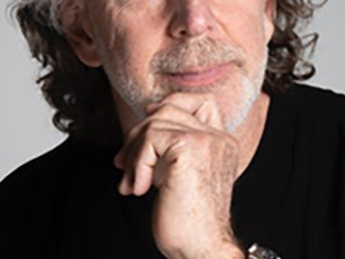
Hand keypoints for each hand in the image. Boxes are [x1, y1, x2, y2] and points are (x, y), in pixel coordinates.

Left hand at [113, 93, 244, 258]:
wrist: (201, 247)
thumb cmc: (189, 221)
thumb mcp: (178, 175)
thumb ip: (169, 149)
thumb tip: (140, 127)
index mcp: (221, 143)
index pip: (201, 101)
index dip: (170, 104)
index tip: (146, 124)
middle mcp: (218, 138)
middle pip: (169, 108)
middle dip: (138, 134)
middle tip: (123, 163)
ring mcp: (208, 140)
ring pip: (156, 121)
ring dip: (134, 151)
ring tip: (131, 180)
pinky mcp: (191, 147)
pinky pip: (151, 138)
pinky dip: (138, 163)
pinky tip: (139, 188)